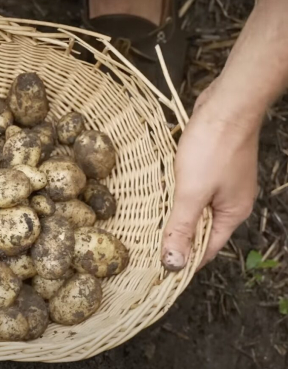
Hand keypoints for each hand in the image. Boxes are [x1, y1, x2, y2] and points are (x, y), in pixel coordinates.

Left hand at [161, 81, 259, 270]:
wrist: (227, 104)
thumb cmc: (213, 147)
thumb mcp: (192, 192)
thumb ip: (182, 227)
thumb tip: (175, 264)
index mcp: (232, 214)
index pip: (206, 250)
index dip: (182, 261)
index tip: (155, 269)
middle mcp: (230, 201)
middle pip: (200, 229)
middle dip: (174, 238)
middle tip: (142, 247)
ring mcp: (221, 182)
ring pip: (193, 207)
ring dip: (172, 214)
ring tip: (142, 224)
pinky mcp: (210, 165)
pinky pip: (190, 187)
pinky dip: (174, 193)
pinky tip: (154, 193)